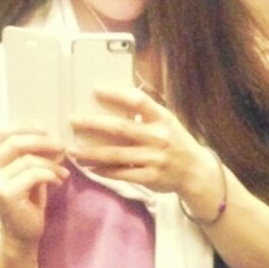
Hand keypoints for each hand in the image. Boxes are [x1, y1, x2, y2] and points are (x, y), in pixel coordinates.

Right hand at [0, 128, 67, 245]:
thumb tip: (50, 134)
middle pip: (15, 141)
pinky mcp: (6, 194)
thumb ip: (31, 154)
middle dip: (42, 141)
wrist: (22, 235)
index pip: (4, 132)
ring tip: (63, 172)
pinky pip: (34, 175)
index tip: (48, 131)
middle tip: (61, 147)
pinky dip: (51, 175)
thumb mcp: (27, 173)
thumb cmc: (26, 203)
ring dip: (51, 164)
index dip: (27, 127)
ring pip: (28, 160)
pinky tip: (59, 182)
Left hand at [69, 88, 218, 205]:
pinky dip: (104, 171)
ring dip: (92, 153)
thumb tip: (115, 98)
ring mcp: (154, 159)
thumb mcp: (166, 122)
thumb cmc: (175, 142)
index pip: (138, 101)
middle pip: (121, 128)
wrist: (195, 172)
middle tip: (73, 120)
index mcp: (162, 117)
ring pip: (117, 155)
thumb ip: (145, 114)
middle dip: (94, 124)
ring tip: (73, 150)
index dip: (116, 94)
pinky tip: (90, 167)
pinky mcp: (150, 177)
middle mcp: (158, 137)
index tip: (95, 89)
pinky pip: (122, 174)